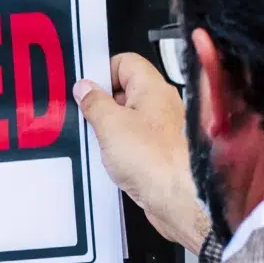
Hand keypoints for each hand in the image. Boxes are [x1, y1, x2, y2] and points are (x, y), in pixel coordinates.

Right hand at [74, 52, 210, 250]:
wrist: (178, 200)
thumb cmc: (154, 162)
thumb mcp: (109, 125)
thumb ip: (94, 102)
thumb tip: (85, 88)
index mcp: (153, 88)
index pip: (126, 62)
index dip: (103, 71)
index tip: (86, 88)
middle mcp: (163, 104)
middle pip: (127, 89)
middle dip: (104, 102)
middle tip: (89, 116)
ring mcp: (164, 128)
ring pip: (131, 116)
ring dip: (111, 127)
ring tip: (101, 141)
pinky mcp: (162, 151)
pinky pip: (136, 139)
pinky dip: (122, 146)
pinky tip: (114, 159)